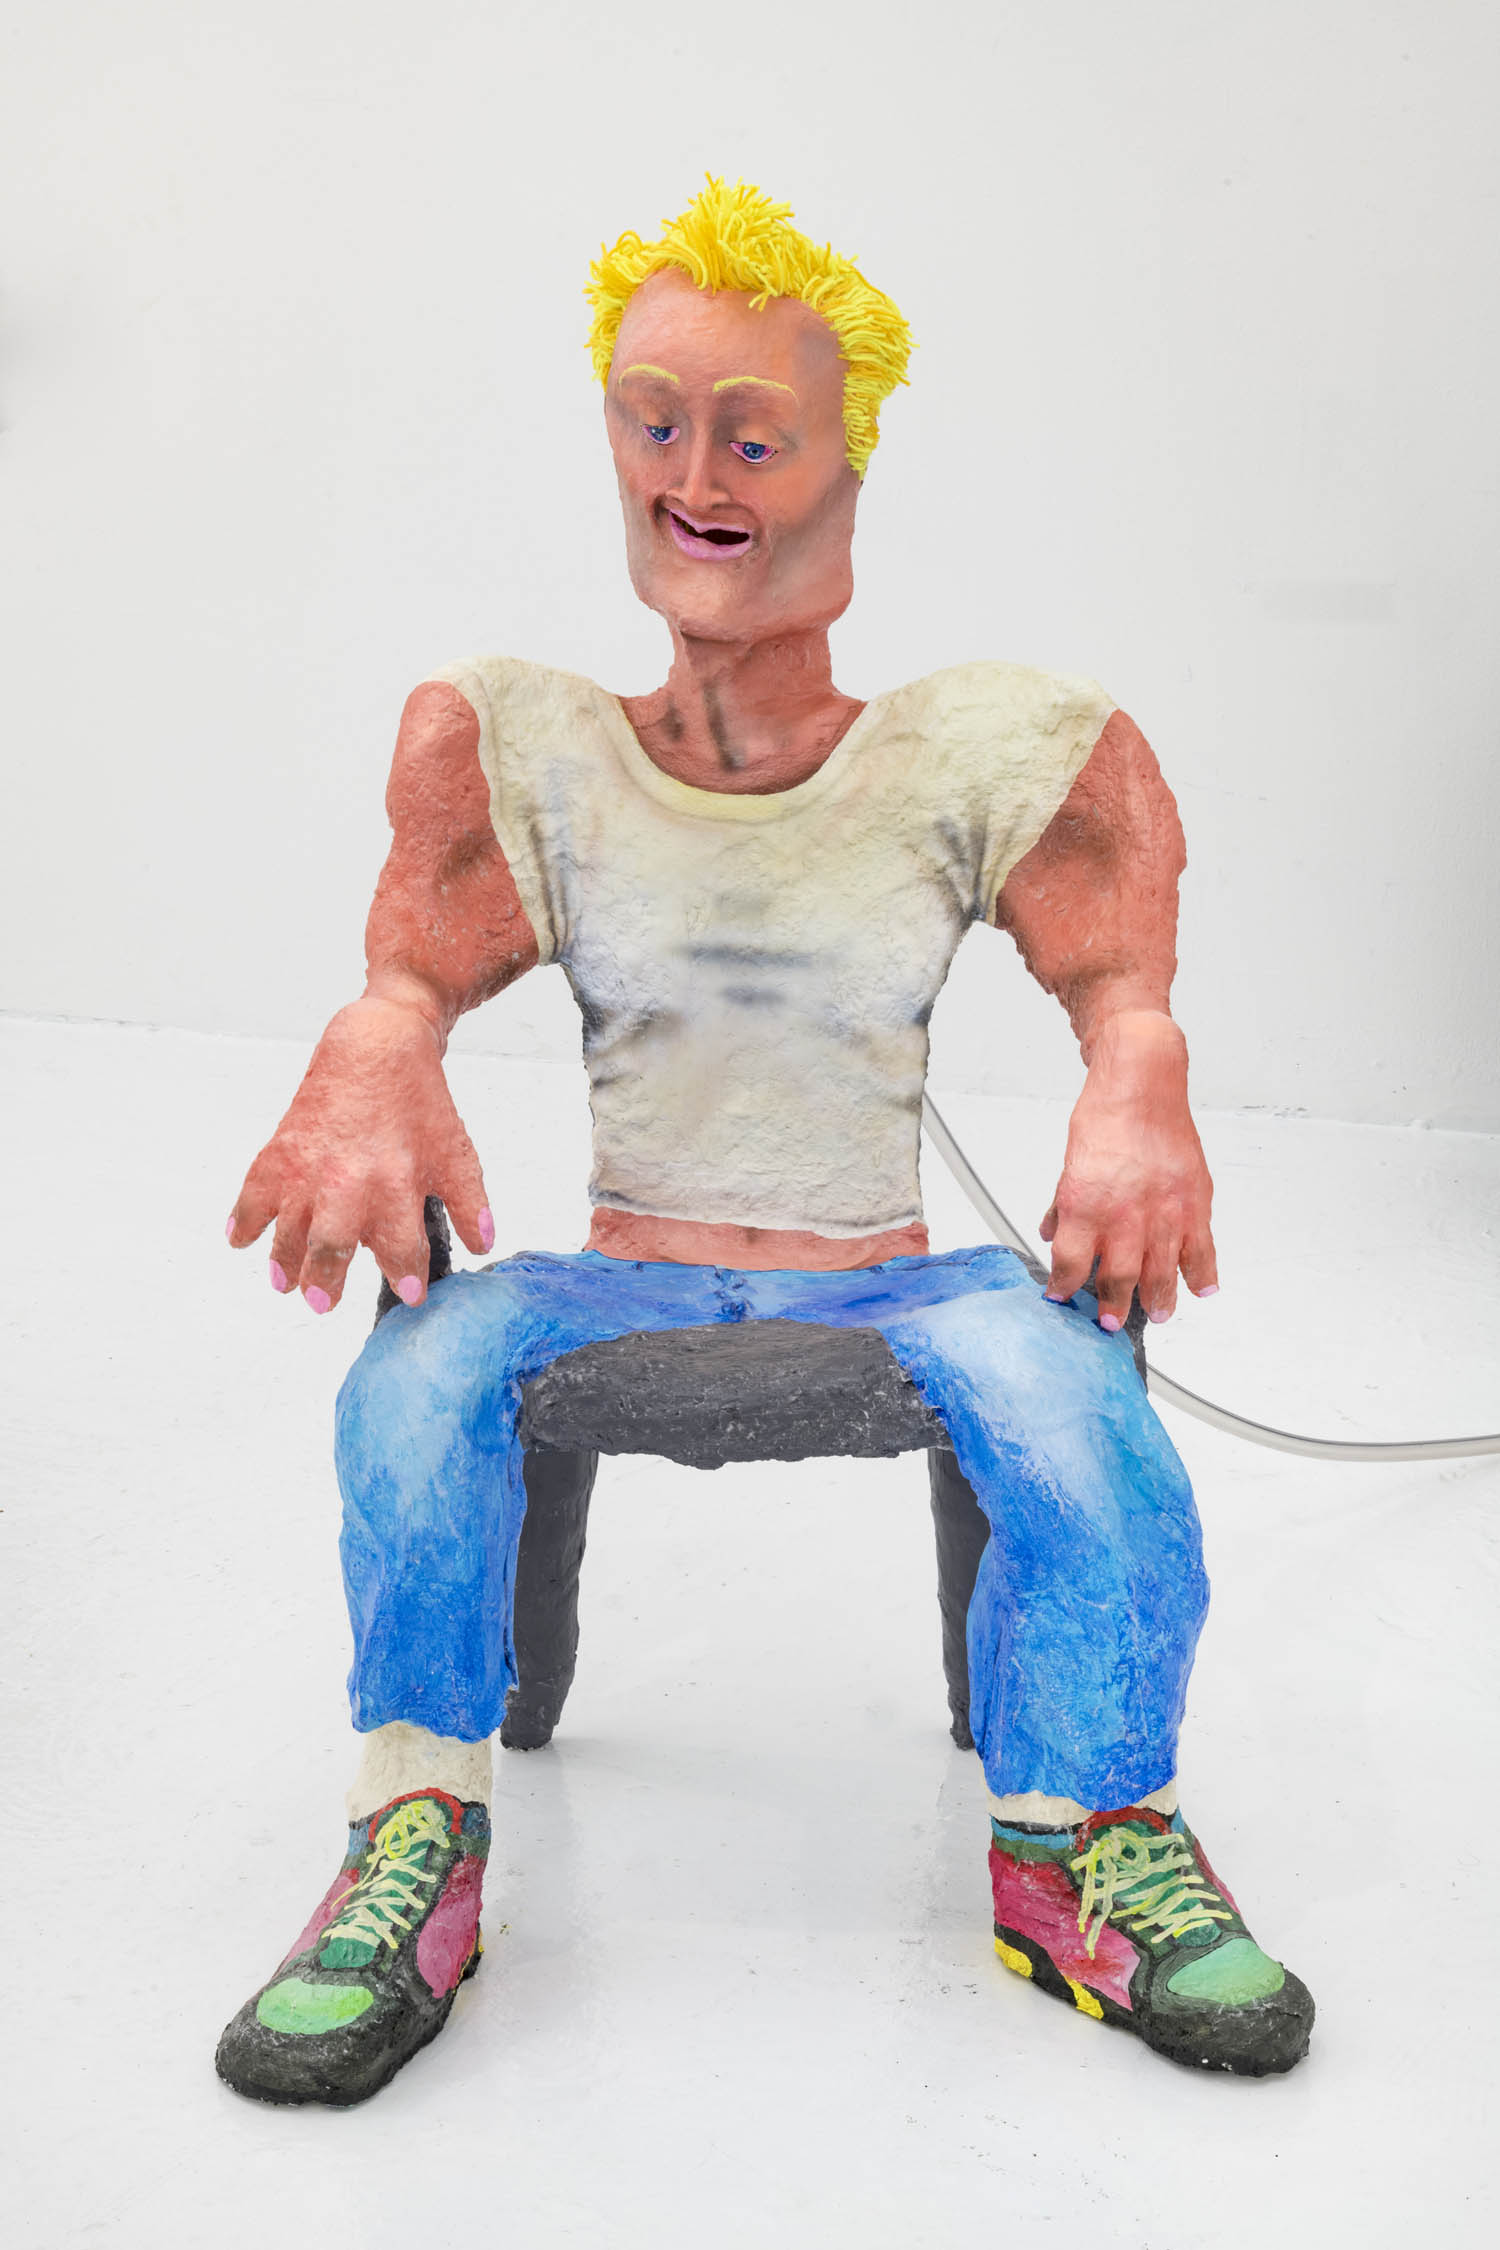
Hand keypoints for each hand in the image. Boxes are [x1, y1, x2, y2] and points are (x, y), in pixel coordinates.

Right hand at [225, 994, 492, 1312]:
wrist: (376, 1046)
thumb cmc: (417, 1101)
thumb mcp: (455, 1152)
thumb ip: (470, 1202)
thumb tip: (482, 1243)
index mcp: (396, 1183)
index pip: (401, 1247)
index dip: (405, 1276)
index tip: (409, 1296)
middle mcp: (348, 1181)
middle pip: (331, 1246)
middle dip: (326, 1281)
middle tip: (324, 1304)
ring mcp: (308, 1167)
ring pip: (288, 1229)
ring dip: (284, 1261)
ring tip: (285, 1283)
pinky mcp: (281, 1151)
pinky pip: (254, 1192)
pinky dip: (243, 1219)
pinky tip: (239, 1239)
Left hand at [1039, 1011, 1216, 1329]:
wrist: (1143, 1084)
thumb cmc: (1106, 1116)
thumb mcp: (1069, 1164)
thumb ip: (1062, 1206)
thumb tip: (1054, 1236)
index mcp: (1085, 1205)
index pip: (1070, 1264)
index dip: (1064, 1287)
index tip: (1062, 1297)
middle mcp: (1125, 1214)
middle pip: (1118, 1278)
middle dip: (1113, 1306)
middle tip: (1111, 1322)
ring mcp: (1164, 1211)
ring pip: (1162, 1272)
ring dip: (1158, 1300)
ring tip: (1155, 1315)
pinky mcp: (1195, 1202)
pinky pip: (1202, 1250)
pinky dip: (1202, 1274)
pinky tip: (1200, 1290)